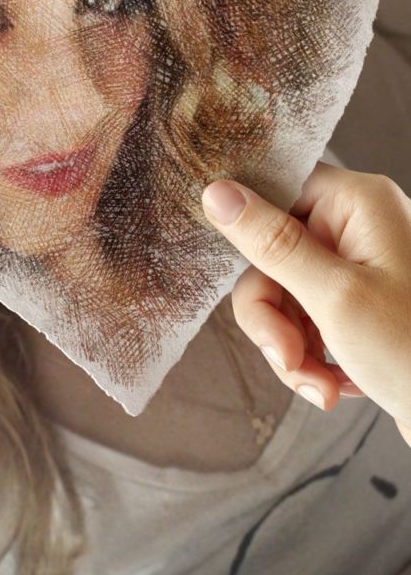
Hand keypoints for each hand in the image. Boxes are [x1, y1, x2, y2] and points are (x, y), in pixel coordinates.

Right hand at [201, 162, 410, 445]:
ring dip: (289, 348)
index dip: (248, 227)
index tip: (236, 267)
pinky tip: (332, 384)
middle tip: (288, 356)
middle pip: (270, 253)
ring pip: (280, 293)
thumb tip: (216, 192)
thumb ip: (271, 243)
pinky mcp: (351, 302)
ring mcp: (353, 265)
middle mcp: (354, 225)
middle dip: (272, 317)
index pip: (275, 188)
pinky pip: (300, 318)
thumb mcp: (335, 297)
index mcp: (357, 202)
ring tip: (320, 386)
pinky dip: (307, 357)